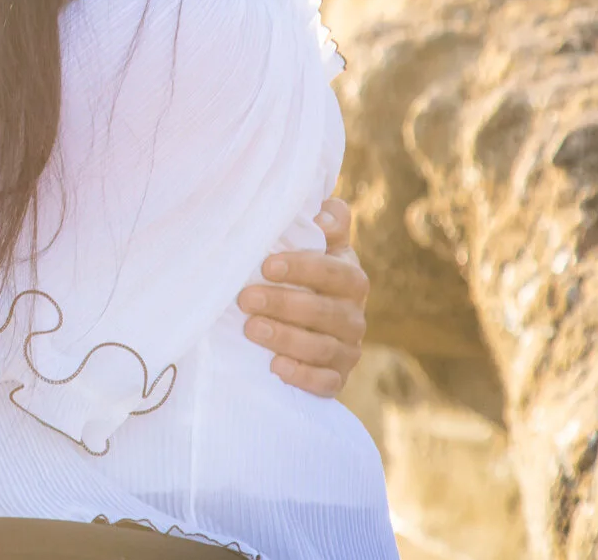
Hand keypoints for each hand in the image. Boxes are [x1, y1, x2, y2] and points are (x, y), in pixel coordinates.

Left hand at [238, 196, 368, 396]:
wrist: (304, 325)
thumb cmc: (297, 273)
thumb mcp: (310, 244)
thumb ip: (324, 224)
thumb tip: (323, 215)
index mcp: (348, 277)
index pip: (336, 272)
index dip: (304, 268)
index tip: (266, 266)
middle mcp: (352, 314)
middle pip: (327, 312)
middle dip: (285, 304)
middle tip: (245, 299)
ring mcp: (348, 348)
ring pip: (324, 347)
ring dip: (287, 338)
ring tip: (251, 329)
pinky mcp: (337, 377)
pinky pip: (327, 382)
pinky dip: (303, 376)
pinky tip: (276, 367)